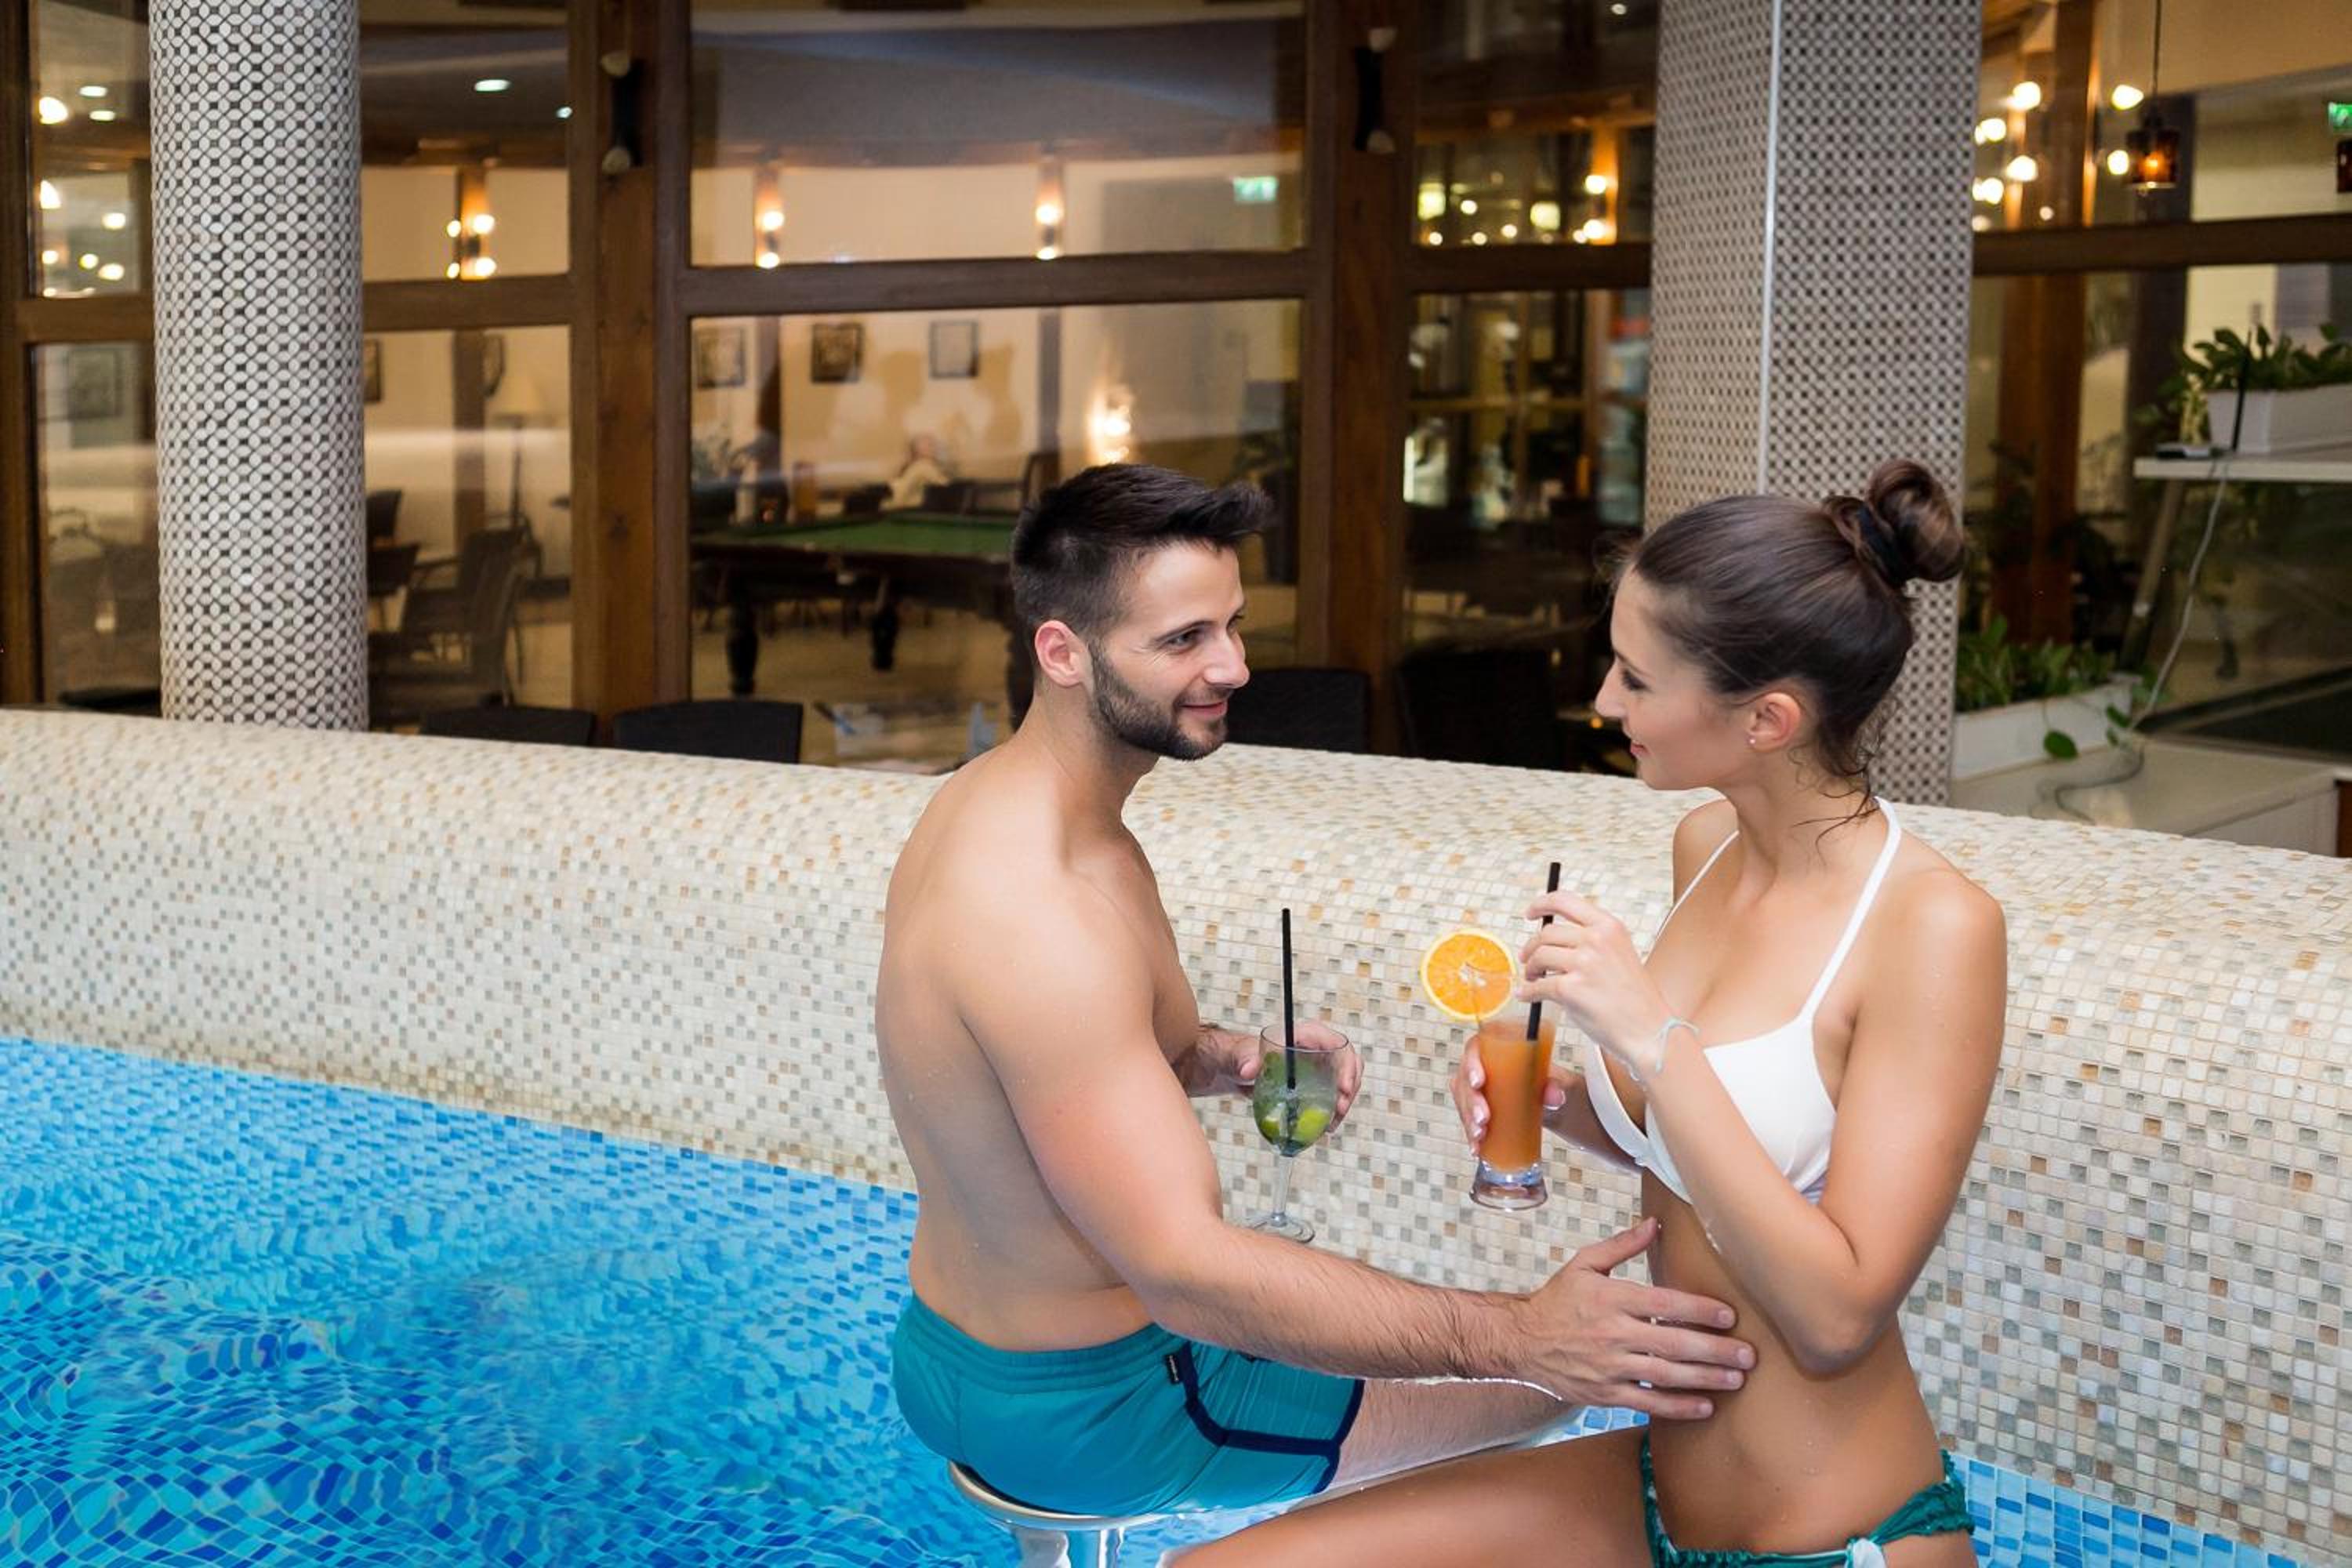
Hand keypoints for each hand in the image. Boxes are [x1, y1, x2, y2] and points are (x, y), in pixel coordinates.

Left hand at [1233, 1021, 1362, 1126]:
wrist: (1240, 1069)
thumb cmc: (1244, 1055)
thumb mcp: (1243, 1055)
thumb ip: (1245, 1060)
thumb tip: (1248, 1070)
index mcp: (1306, 1036)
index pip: (1337, 1044)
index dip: (1346, 1065)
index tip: (1343, 1088)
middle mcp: (1319, 1049)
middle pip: (1349, 1063)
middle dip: (1350, 1086)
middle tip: (1340, 1109)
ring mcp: (1321, 1066)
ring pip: (1345, 1081)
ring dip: (1344, 1102)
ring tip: (1331, 1123)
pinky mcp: (1319, 1083)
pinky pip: (1335, 1095)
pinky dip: (1334, 1111)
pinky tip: (1326, 1126)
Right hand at [1451, 1030, 1568, 1147]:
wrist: (1564, 1108)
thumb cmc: (1559, 1086)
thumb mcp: (1563, 1083)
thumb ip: (1558, 1085)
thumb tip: (1555, 1096)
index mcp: (1502, 1051)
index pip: (1476, 1049)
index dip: (1471, 1064)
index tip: (1478, 1082)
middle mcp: (1487, 1068)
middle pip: (1465, 1078)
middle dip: (1470, 1101)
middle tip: (1483, 1118)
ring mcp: (1484, 1091)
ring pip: (1464, 1101)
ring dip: (1468, 1119)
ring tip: (1480, 1135)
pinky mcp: (1484, 1111)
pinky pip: (1470, 1120)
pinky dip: (1471, 1134)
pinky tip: (1476, 1147)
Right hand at [1514, 1218, 1751, 1417]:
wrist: (1519, 1341)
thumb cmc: (1557, 1299)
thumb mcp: (1584, 1264)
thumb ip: (1621, 1246)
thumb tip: (1655, 1224)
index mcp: (1611, 1298)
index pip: (1664, 1304)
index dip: (1700, 1310)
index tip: (1730, 1316)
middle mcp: (1613, 1334)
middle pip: (1674, 1344)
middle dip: (1715, 1351)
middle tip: (1748, 1356)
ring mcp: (1609, 1367)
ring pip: (1666, 1376)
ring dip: (1705, 1380)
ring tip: (1736, 1380)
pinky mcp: (1605, 1393)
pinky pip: (1648, 1403)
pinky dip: (1678, 1406)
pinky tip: (1704, 1406)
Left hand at [1517, 892, 1673, 1075]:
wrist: (1650, 1031)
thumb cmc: (1635, 1000)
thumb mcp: (1620, 954)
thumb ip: (1592, 941)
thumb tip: (1554, 940)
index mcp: (1609, 927)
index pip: (1565, 901)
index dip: (1542, 904)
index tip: (1530, 913)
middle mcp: (1597, 940)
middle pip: (1547, 933)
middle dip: (1532, 947)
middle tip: (1529, 959)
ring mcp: (1583, 963)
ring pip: (1538, 956)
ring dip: (1530, 969)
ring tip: (1533, 979)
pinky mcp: (1570, 989)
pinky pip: (1537, 986)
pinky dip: (1527, 992)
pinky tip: (1527, 995)